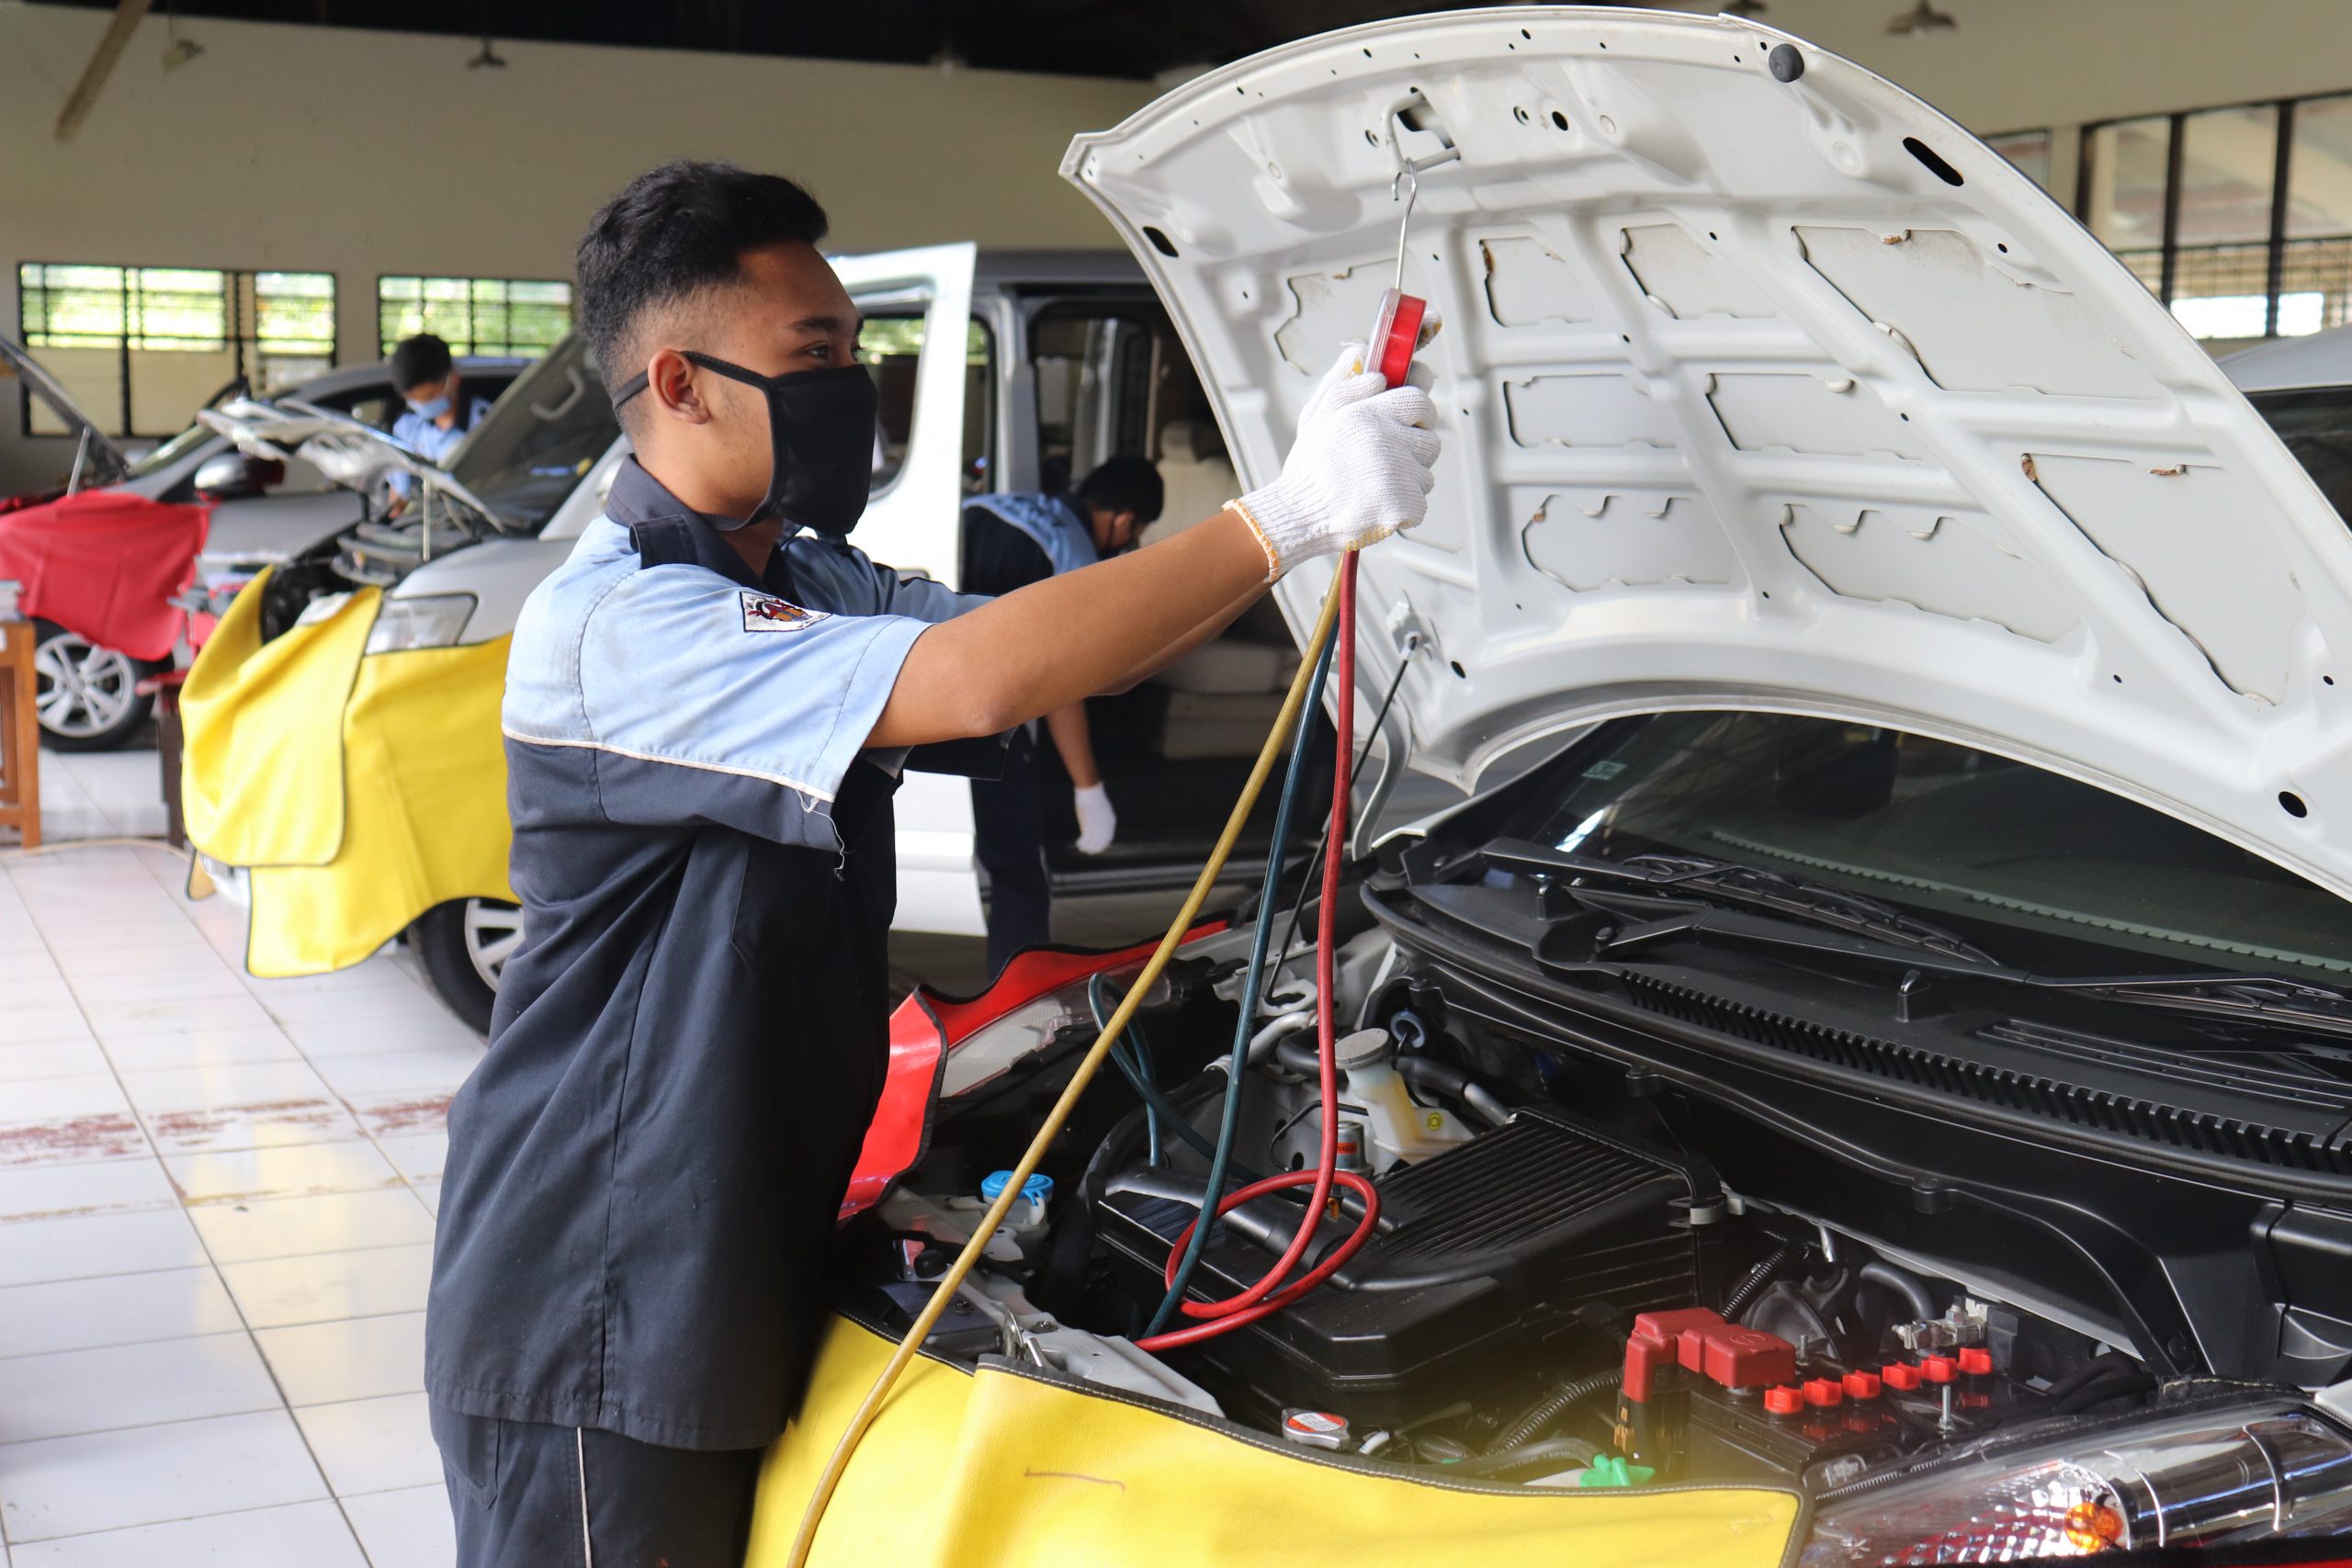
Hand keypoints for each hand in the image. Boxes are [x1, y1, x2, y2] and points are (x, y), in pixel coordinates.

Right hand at [1073, 782, 1115, 854]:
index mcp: (1111, 821)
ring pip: (1093, 841)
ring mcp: (1098, 823)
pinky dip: (1082, 842)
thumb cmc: (1093, 799)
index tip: (1095, 850)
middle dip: (1094, 849)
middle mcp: (1106, 824)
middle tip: (1087, 851)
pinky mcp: (1090, 822)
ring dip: (1086, 846)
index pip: (1108, 839)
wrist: (1090, 790)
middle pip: (1100, 842)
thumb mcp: (1099, 812)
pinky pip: (1086, 837)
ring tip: (1081, 848)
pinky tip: (1078, 843)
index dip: (1101, 846)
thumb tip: (1090, 833)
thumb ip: (1097, 823)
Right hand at [1231, 343, 1438, 579]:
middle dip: (1414, 448)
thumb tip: (1372, 363)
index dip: (1419, 410)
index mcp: (1367, 414)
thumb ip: (1345, 383)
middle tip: (1385, 460)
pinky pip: (1420, 503)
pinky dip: (1403, 508)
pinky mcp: (1404, 505)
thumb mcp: (1316, 415)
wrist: (1297, 517)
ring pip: (1425, 473)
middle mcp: (1386, 440)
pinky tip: (1376, 506)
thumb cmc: (1309, 467)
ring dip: (1407, 480)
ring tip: (1373, 486)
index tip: (1412, 419)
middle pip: (1430, 439)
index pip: (1419, 398)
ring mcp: (1398, 474)